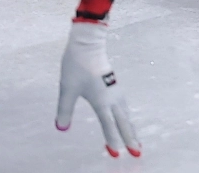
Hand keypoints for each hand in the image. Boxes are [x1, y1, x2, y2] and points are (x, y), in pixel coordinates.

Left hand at [56, 21, 140, 157]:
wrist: (89, 44)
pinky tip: (125, 119)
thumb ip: (64, 110)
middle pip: (124, 122)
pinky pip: (124, 106)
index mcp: (101, 101)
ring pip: (126, 114)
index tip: (118, 154)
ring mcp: (116, 90)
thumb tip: (61, 129)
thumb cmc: (76, 66)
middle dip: (131, 138)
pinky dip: (127, 117)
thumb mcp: (67, 90)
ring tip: (136, 141)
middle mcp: (112, 97)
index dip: (114, 141)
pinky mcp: (115, 85)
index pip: (109, 125)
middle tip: (137, 153)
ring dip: (131, 128)